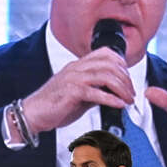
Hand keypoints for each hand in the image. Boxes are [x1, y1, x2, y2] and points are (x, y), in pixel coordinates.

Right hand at [19, 48, 134, 132]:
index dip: (121, 64)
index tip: (129, 79)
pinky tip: (119, 105)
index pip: (105, 53)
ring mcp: (73, 78)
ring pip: (105, 76)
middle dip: (126, 79)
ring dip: (121, 89)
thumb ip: (96, 90)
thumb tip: (113, 94)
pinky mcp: (71, 92)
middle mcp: (76, 68)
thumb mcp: (80, 94)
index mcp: (78, 65)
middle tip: (132, 93)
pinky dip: (111, 99)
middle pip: (109, 64)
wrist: (34, 113)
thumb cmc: (55, 104)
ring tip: (128, 100)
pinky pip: (96, 92)